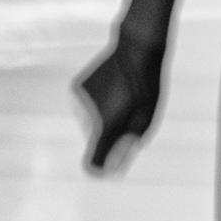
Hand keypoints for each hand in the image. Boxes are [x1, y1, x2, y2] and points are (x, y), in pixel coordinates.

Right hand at [75, 33, 166, 174]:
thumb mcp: (145, 122)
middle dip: (109, 137)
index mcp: (106, 128)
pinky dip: (96, 107)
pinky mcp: (75, 90)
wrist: (134, 49)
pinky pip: (85, 109)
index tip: (111, 167)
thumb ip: (127, 148)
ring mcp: (79, 102)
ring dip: (103, 120)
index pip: (94, 162)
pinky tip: (111, 92)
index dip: (102, 167)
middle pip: (95, 141)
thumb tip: (112, 171)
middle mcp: (87, 117)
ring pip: (89, 124)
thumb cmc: (145, 88)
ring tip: (120, 101)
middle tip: (128, 116)